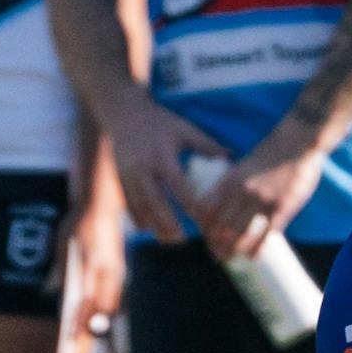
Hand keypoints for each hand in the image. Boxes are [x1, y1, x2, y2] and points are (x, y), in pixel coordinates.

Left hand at [71, 195, 127, 332]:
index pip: (86, 298)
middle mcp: (108, 269)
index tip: (72, 335)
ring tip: (90, 337)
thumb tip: (50, 294)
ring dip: (102, 321)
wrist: (102, 204)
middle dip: (93, 327)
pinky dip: (106, 310)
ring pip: (112, 303)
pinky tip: (97, 319)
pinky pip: (115, 295)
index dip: (80, 319)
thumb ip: (59, 269)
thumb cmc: (79, 222)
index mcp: (91, 262)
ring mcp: (117, 270)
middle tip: (80, 344)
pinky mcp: (120, 270)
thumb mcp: (63, 242)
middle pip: (103, 307)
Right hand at [105, 93, 204, 244]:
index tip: (201, 218)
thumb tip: (232, 156)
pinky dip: (139, 219)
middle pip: (155, 201)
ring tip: (168, 239)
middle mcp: (143, 166)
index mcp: (162, 155)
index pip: (177, 183)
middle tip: (182, 239)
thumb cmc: (160, 122)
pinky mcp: (120, 178)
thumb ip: (207, 145)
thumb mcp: (184, 129)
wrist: (124, 113)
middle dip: (167, 223)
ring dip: (153, 226)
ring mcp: (128, 174)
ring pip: (139, 206)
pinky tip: (150, 230)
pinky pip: (128, 204)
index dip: (188, 202)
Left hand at [194, 142, 322, 261]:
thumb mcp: (244, 165)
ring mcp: (261, 201)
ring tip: (230, 259)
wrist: (298, 141)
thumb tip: (225, 203)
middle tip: (216, 255)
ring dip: (232, 251)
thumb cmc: (272, 152)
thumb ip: (235, 184)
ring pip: (239, 235)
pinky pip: (265, 235)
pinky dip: (256, 249)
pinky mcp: (281, 208)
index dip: (203, 227)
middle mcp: (241, 192)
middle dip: (215, 244)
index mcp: (230, 180)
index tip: (206, 237)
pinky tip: (253, 257)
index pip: (206, 210)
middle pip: (219, 227)